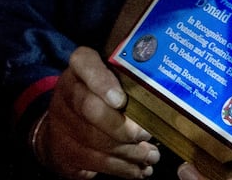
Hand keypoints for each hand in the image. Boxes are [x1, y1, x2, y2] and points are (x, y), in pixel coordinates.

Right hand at [35, 48, 158, 178]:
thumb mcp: (113, 83)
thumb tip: (169, 97)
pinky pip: (97, 161)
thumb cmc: (102, 101)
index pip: (84, 62)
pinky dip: (123, 168)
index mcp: (80, 69)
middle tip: (146, 135)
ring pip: (97, 140)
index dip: (100, 81)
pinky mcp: (65, 150)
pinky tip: (139, 169)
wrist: (64, 129)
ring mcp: (62, 122)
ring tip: (151, 156)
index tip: (120, 100)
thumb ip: (133, 84)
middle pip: (90, 108)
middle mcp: (67, 91)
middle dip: (123, 127)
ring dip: (130, 152)